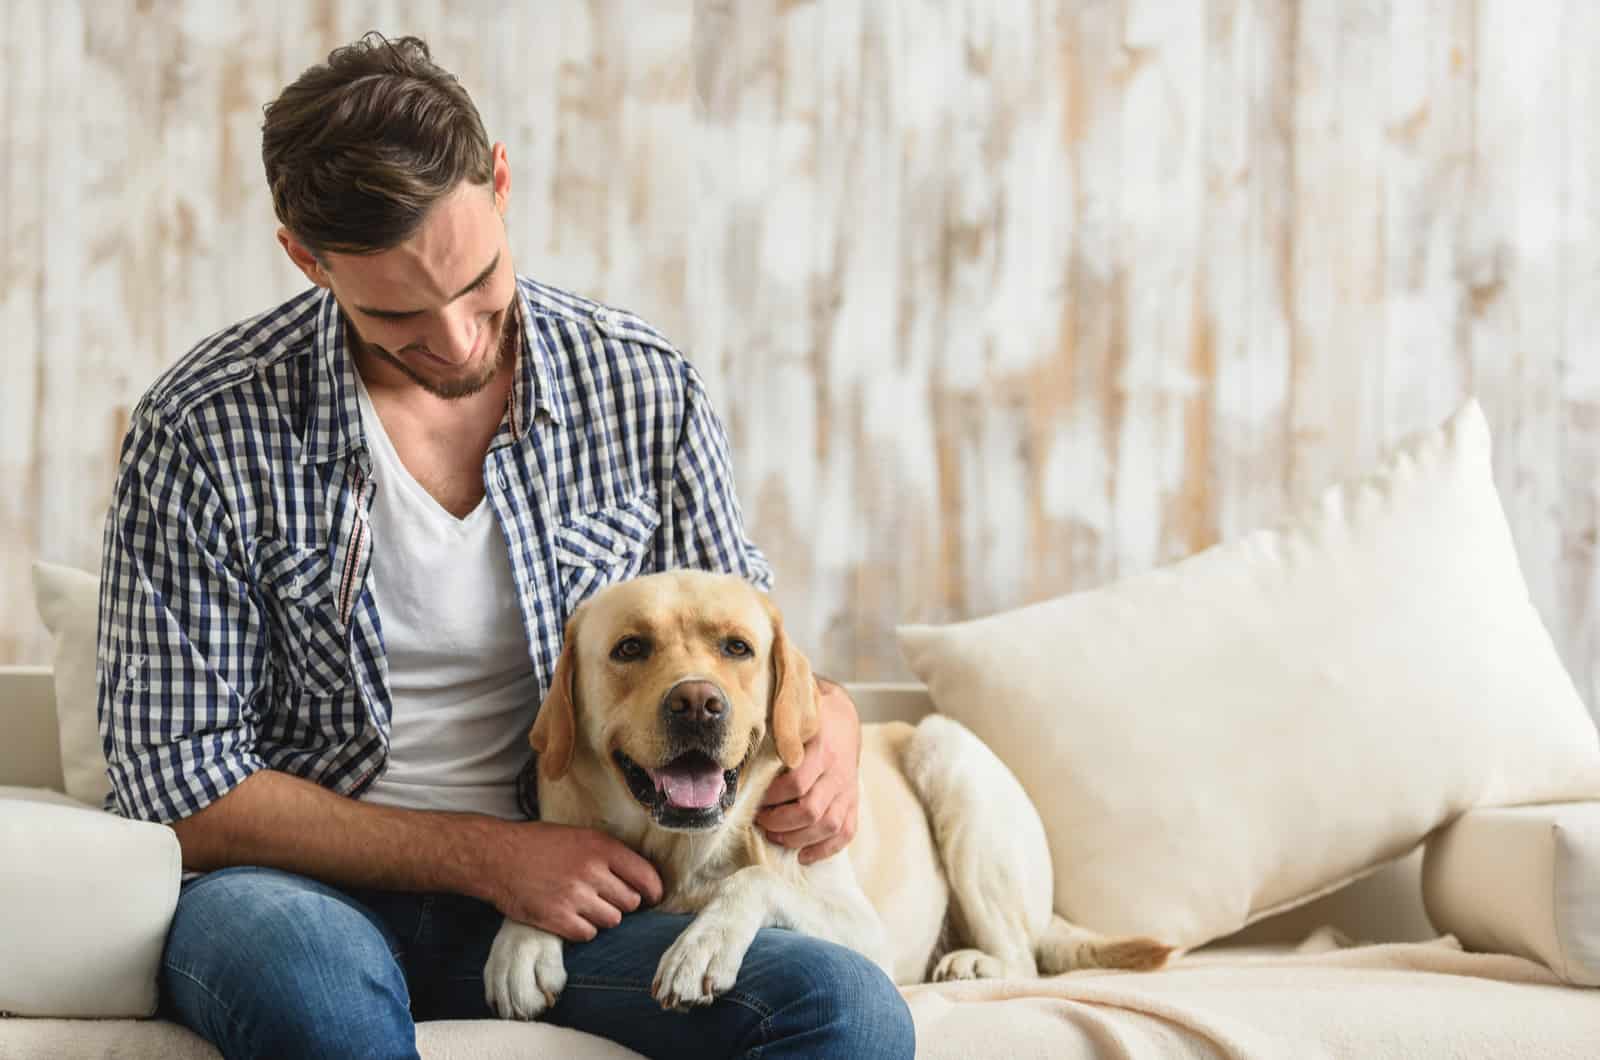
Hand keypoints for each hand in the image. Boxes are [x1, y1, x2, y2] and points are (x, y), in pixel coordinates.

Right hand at [487, 821, 663, 941]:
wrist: (496, 856)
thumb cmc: (538, 844)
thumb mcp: (579, 835)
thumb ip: (609, 854)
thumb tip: (640, 876)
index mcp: (601, 847)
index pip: (646, 876)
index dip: (653, 890)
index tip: (652, 897)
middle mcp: (592, 871)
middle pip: (631, 902)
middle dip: (622, 903)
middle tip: (606, 899)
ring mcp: (574, 896)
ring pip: (612, 921)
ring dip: (602, 917)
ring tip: (583, 906)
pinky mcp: (557, 918)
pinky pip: (588, 934)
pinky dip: (582, 929)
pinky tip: (570, 917)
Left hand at [755, 679, 861, 863]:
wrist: (844, 719)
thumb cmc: (810, 718)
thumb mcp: (794, 713)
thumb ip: (775, 726)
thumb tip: (742, 738)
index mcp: (821, 748)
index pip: (797, 782)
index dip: (773, 798)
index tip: (755, 799)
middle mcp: (837, 771)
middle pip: (811, 810)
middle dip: (780, 822)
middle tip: (760, 821)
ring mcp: (847, 789)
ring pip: (828, 825)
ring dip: (798, 838)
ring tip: (776, 837)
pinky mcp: (853, 802)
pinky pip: (846, 832)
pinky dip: (825, 849)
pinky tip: (804, 855)